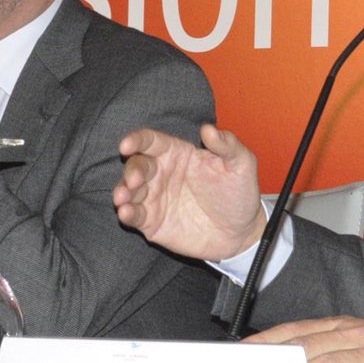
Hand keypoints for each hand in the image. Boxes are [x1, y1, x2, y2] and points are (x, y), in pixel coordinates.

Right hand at [114, 124, 265, 259]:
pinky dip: (127, 213)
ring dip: (122, 192)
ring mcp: (155, 198)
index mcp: (178, 153)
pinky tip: (126, 212)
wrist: (241, 233)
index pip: (151, 141)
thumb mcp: (241, 165)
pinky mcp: (152, 222)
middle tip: (134, 180)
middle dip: (131, 170)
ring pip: (129, 190)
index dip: (136, 140)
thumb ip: (227, 145)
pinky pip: (134, 216)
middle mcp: (161, 173)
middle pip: (137, 165)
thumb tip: (208, 129)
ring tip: (122, 198)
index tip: (126, 144)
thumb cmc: (239, 193)